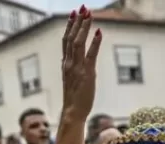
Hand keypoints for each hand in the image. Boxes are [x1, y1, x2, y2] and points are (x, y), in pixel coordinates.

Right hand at [61, 6, 101, 121]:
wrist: (73, 112)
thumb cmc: (74, 98)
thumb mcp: (70, 79)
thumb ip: (70, 67)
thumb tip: (70, 58)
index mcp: (65, 64)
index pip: (66, 41)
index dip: (70, 26)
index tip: (73, 14)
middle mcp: (69, 63)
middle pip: (71, 38)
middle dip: (77, 22)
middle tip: (82, 8)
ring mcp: (77, 68)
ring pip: (78, 42)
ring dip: (84, 28)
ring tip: (89, 15)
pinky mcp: (87, 73)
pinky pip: (91, 54)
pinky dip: (95, 43)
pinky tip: (99, 32)